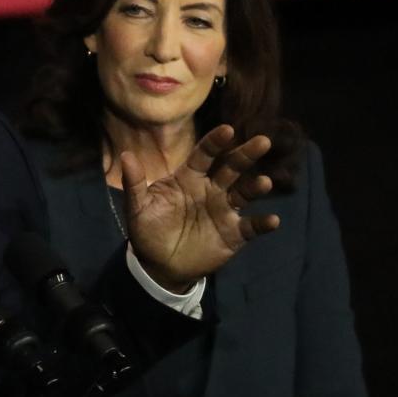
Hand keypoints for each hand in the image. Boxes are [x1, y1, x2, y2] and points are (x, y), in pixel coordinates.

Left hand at [122, 124, 278, 291]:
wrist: (159, 266)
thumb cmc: (149, 231)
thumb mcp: (138, 208)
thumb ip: (135, 183)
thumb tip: (125, 155)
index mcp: (189, 178)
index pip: (204, 155)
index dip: (215, 142)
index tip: (227, 130)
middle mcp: (211, 189)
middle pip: (231, 167)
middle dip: (245, 155)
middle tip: (262, 141)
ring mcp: (224, 210)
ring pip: (244, 193)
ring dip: (255, 187)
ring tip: (264, 183)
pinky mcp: (234, 233)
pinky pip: (251, 226)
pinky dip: (262, 223)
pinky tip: (272, 220)